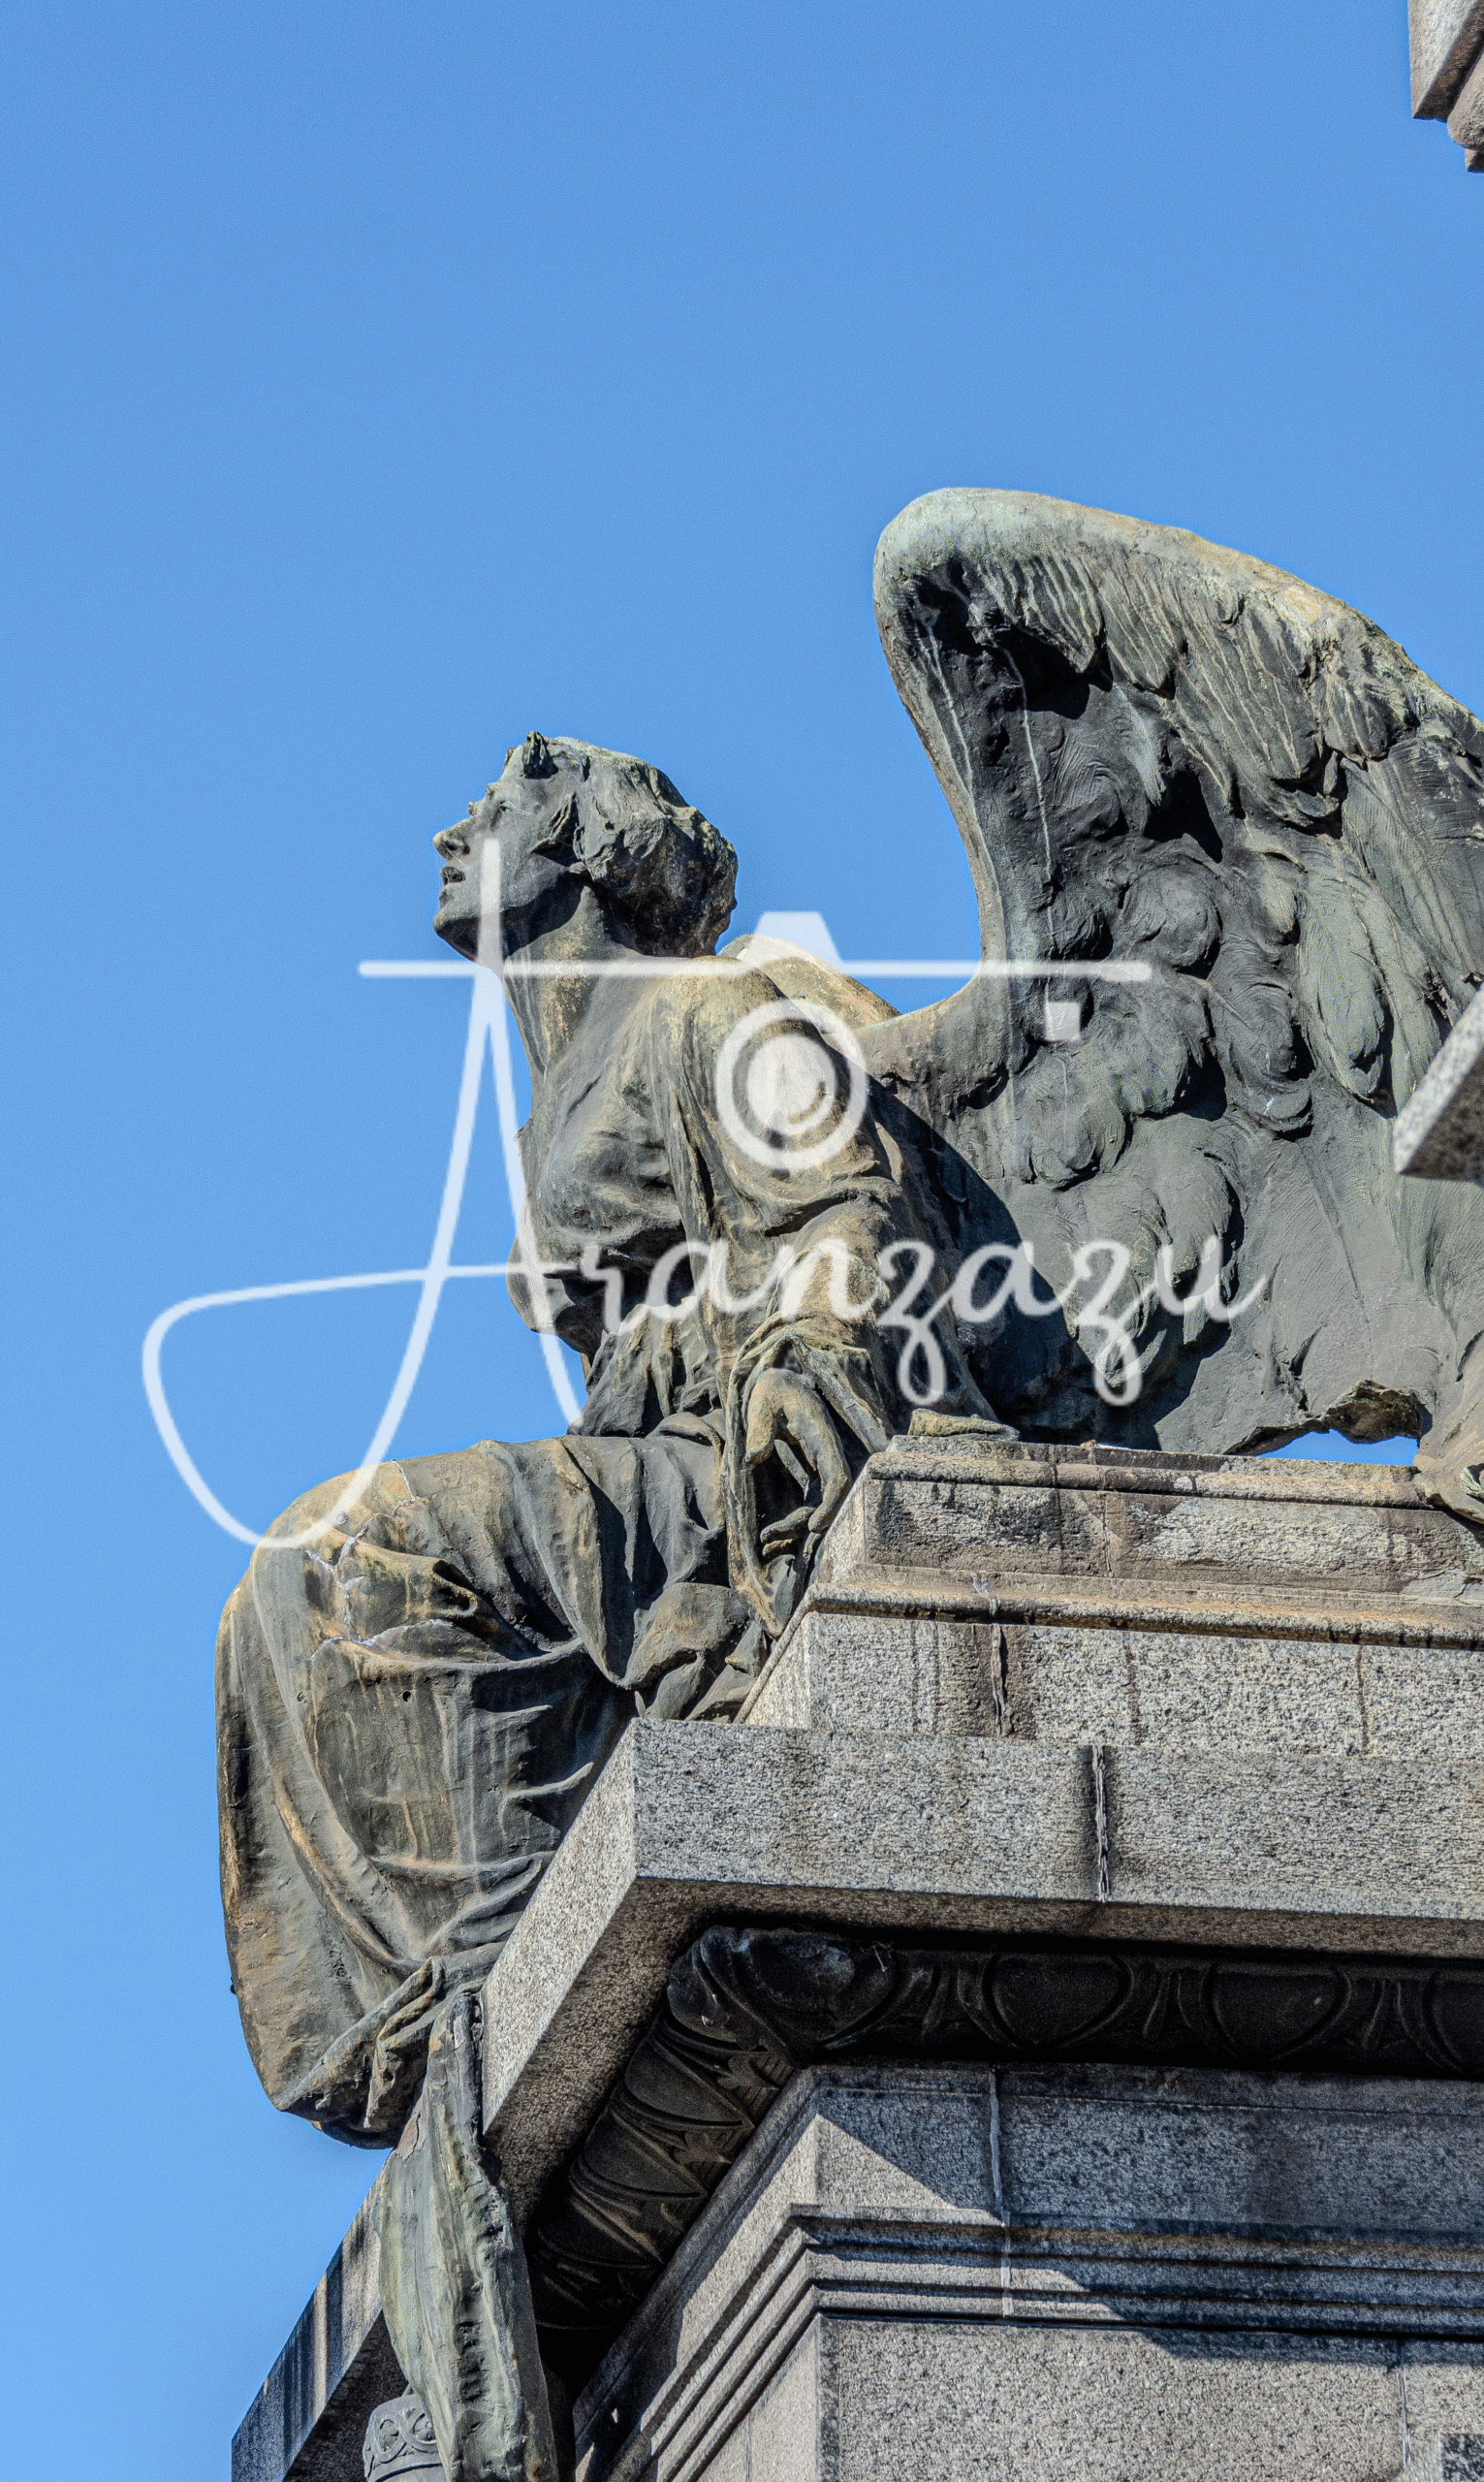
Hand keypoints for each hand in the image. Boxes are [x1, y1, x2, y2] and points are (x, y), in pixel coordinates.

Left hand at [744, 1370, 851, 1554]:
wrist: (779, 1387)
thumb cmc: (772, 1392)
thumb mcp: (763, 1402)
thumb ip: (759, 1428)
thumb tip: (754, 1456)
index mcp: (821, 1437)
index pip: (838, 1476)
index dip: (832, 1503)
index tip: (815, 1526)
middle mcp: (827, 1456)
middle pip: (830, 1499)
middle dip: (805, 1523)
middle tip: (770, 1537)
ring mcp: (821, 1468)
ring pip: (819, 1506)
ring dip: (797, 1527)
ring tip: (766, 1540)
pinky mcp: (812, 1476)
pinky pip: (810, 1504)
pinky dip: (794, 1522)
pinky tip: (771, 1535)